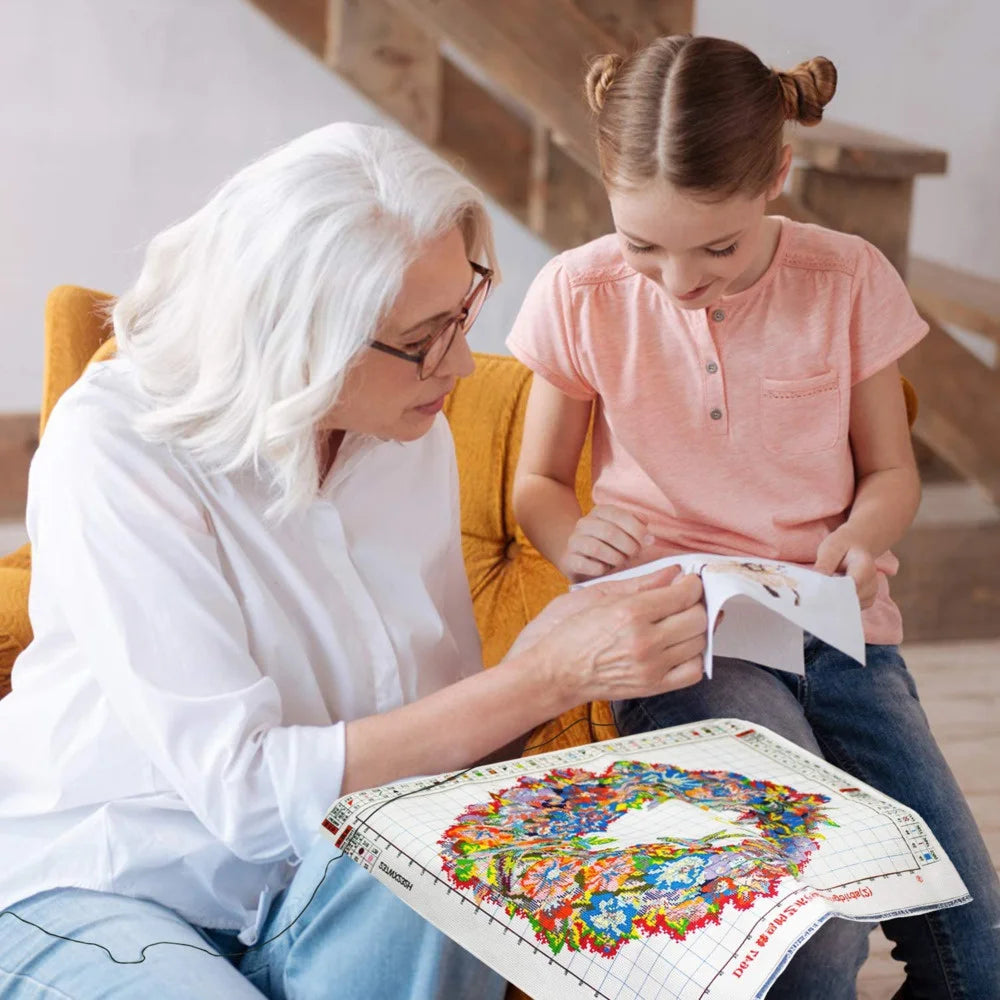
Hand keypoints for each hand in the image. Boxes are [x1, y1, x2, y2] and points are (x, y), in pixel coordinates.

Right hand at [523, 567, 707, 704]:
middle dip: (695, 604)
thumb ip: (642, 583)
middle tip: (684, 600)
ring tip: (680, 622)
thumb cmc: (570, 633)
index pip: (684, 594)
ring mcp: (651, 667)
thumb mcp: (600, 596)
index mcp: (631, 612)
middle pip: (697, 618)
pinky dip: (693, 657)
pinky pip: (693, 671)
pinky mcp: (652, 686)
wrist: (555, 672)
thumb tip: (673, 572)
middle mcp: (645, 641)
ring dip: (694, 629)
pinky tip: (680, 647)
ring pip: (699, 643)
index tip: (688, 582)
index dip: (692, 584)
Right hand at [559, 505, 649, 580]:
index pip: (618, 515)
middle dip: (628, 545)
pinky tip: (606, 569)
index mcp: (599, 512)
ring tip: (621, 561)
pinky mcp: (569, 560)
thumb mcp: (624, 531)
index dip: (636, 528)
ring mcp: (574, 542)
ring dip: (616, 558)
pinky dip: (600, 569)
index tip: (649, 541)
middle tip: (635, 554)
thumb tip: (649, 536)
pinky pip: (585, 565)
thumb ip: (638, 527)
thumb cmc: (610, 545)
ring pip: (597, 548)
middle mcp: (584, 524)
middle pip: (609, 532)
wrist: (580, 558)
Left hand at [814, 528, 877, 608]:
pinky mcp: (865, 602)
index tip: (815, 594)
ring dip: (833, 603)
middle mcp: (872, 584)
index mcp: (865, 568)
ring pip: (848, 607)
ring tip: (821, 592)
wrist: (856, 546)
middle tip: (812, 597)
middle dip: (830, 599)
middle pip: (850, 600)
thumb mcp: (830, 549)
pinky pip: (849, 609)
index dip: (833, 592)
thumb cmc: (842, 546)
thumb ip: (824, 565)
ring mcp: (870, 595)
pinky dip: (837, 605)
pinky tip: (829, 596)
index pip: (850, 587)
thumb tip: (815, 584)